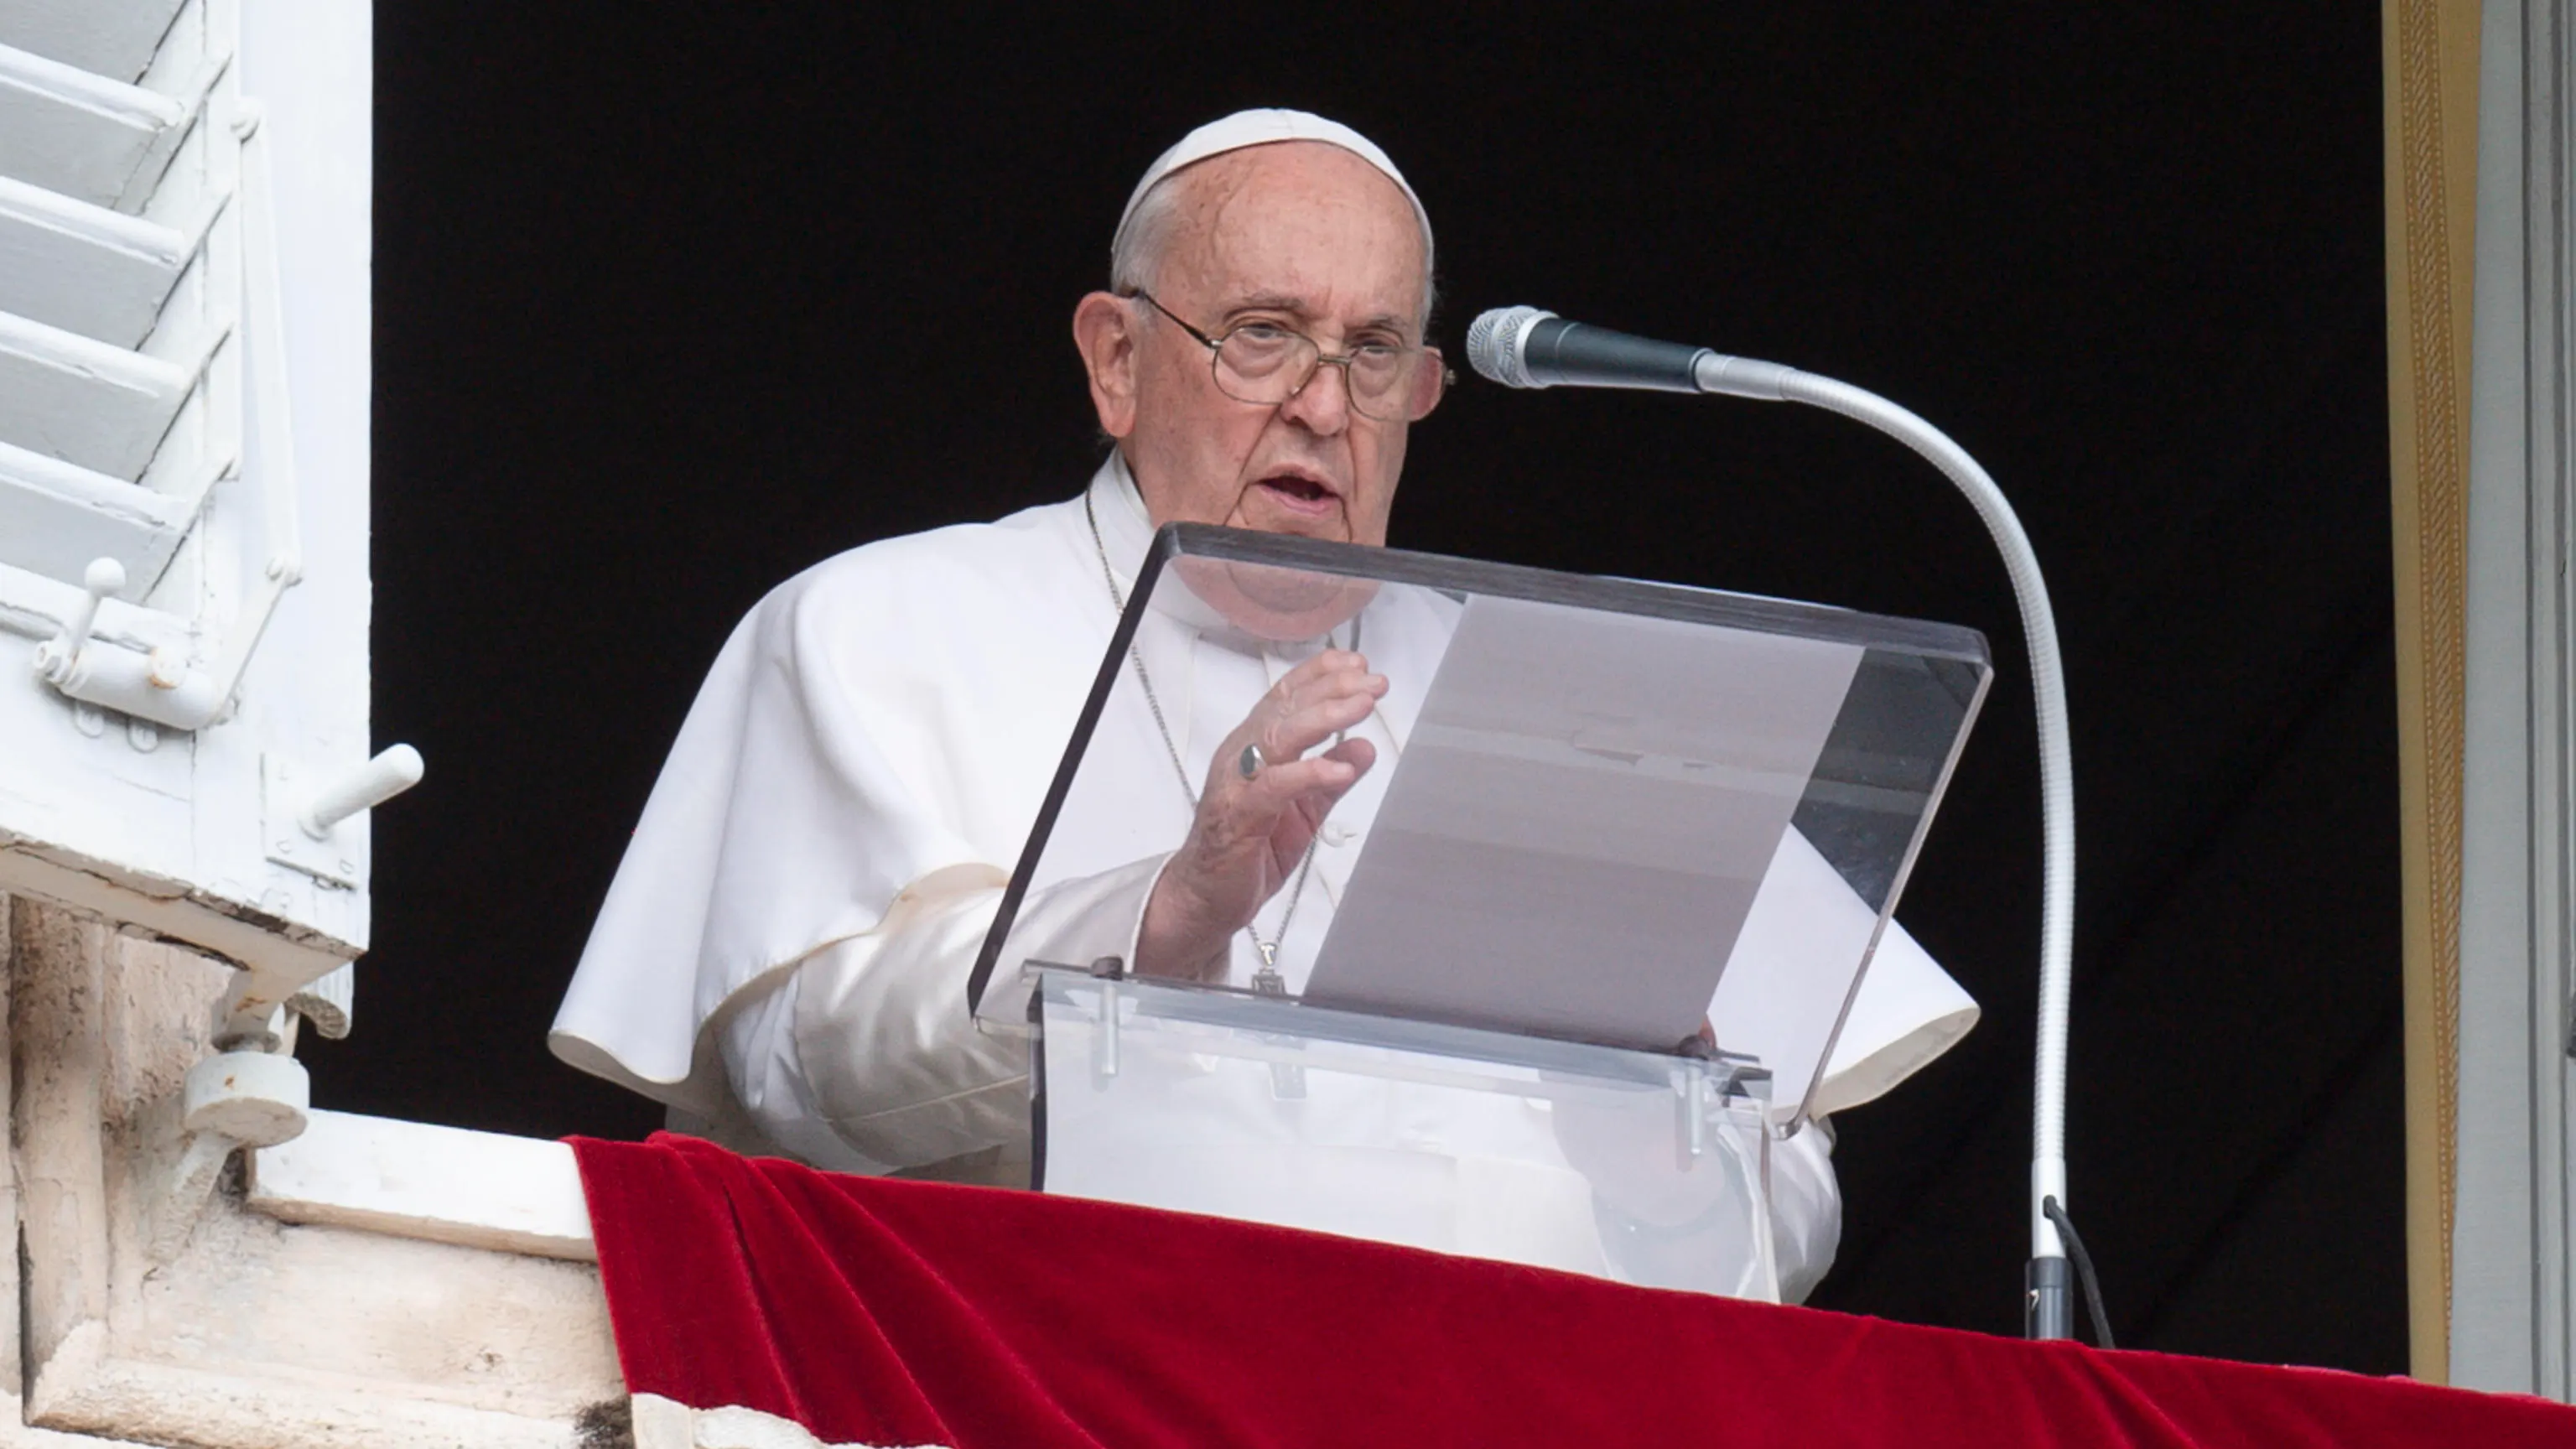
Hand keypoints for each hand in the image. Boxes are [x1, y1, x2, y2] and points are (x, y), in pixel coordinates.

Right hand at [1135, 649, 1384, 979]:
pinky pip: (1274, 785)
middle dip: (1332, 689)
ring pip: (1279, 736)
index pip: (1286, 697)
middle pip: (1286, 708)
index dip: (1320, 675)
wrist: (1207, 898)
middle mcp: (1242, 755)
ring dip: (1324, 717)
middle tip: (1372, 683)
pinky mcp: (1240, 814)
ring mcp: (1238, 783)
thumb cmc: (1247, 850)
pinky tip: (1340, 768)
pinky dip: (1309, 773)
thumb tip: (1365, 748)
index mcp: (1254, 747)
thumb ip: (1333, 777)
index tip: (1358, 665)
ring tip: (1361, 708)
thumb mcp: (1305, 809)